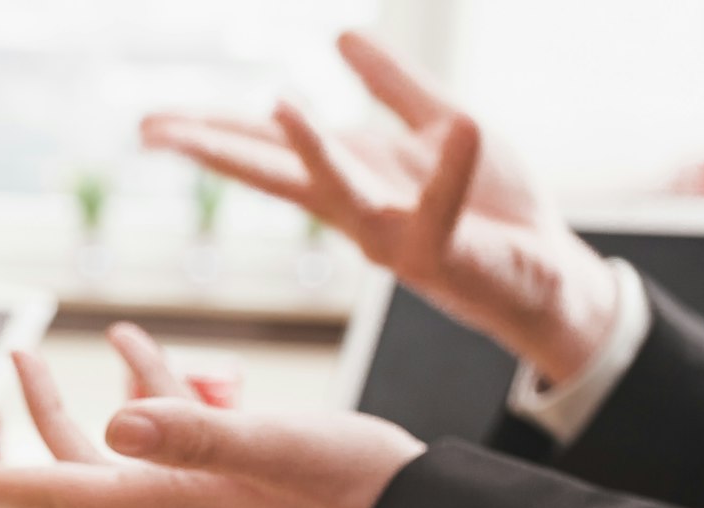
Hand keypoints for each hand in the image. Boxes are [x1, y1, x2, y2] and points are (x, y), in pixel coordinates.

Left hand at [0, 323, 421, 507]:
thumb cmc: (347, 485)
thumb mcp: (272, 445)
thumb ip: (196, 432)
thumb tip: (114, 420)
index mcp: (149, 501)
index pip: (31, 493)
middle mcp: (154, 501)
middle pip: (39, 491)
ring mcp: (184, 486)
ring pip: (91, 455)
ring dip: (50, 408)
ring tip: (21, 349)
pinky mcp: (218, 466)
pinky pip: (155, 426)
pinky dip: (134, 384)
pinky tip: (132, 338)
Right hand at [142, 31, 617, 383]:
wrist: (551, 274)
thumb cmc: (493, 208)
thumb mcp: (441, 123)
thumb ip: (392, 84)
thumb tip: (339, 37)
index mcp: (351, 178)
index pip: (267, 152)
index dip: (210, 134)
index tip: (152, 125)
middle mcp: (357, 213)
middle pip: (275, 175)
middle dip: (217, 152)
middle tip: (154, 132)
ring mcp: (397, 237)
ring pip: (345, 195)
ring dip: (314, 151)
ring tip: (280, 104)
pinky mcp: (448, 253)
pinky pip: (447, 210)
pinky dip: (455, 172)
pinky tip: (464, 124)